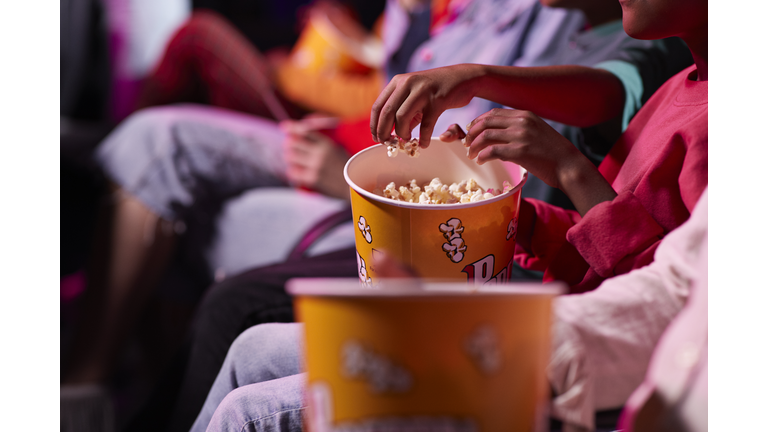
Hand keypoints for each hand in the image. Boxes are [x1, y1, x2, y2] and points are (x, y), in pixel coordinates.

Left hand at [281, 119, 350, 199]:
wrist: (354, 187)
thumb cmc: (346, 169)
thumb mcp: (338, 150)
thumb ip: (322, 144)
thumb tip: (305, 135)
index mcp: (327, 144)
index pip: (305, 131)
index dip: (292, 127)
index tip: (283, 127)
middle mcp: (320, 153)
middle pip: (293, 143)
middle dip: (289, 145)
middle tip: (289, 149)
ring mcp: (315, 166)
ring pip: (290, 157)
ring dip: (290, 159)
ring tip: (293, 162)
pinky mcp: (312, 179)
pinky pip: (293, 173)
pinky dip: (292, 172)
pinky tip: (296, 173)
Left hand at [370, 64, 482, 147]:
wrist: (462, 78)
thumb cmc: (436, 89)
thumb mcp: (415, 95)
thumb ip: (403, 110)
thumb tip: (392, 133)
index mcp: (398, 82)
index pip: (378, 106)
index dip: (374, 125)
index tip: (376, 137)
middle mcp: (407, 83)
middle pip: (387, 113)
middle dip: (384, 132)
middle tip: (388, 143)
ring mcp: (422, 91)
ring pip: (402, 117)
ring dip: (402, 134)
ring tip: (407, 140)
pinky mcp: (437, 100)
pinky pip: (426, 124)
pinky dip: (423, 138)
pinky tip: (423, 144)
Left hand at [463, 109, 616, 215]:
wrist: (569, 166)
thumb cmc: (553, 153)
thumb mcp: (538, 131)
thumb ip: (520, 128)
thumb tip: (500, 134)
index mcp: (525, 115)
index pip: (494, 113)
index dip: (478, 121)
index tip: (471, 131)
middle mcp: (522, 122)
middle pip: (486, 122)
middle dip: (472, 133)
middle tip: (466, 144)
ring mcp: (520, 136)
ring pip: (486, 136)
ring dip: (474, 146)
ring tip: (471, 155)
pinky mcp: (520, 151)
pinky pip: (492, 151)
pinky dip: (482, 156)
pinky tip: (480, 162)